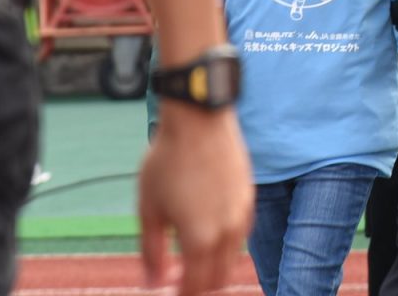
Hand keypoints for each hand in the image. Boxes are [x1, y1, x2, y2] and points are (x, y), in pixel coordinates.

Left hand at [138, 104, 252, 295]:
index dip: (182, 294)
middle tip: (179, 281)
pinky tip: (207, 232)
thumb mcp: (149, 209)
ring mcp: (242, 214)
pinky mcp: (249, 198)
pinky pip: (240, 235)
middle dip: (199, 286)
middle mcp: (227, 231)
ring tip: (191, 259)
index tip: (169, 290)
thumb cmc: (167, 161)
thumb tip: (153, 284)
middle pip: (218, 280)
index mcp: (200, 239)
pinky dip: (225, 245)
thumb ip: (152, 252)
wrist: (199, 120)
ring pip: (232, 259)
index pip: (195, 287)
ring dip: (214, 267)